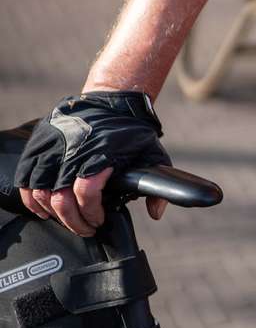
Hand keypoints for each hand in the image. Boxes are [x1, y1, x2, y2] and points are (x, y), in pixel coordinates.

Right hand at [17, 92, 170, 236]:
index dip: (91, 213)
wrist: (111, 100)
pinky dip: (30, 197)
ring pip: (40, 191)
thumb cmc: (130, 130)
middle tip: (84, 228)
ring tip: (64, 219)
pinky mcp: (40, 143)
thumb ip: (159, 183)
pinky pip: (25, 177)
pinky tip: (42, 207)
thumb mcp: (153, 153)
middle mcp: (74, 150)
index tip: (98, 221)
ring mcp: (54, 146)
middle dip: (73, 221)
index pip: (86, 193)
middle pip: (61, 199)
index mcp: (101, 153)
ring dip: (51, 212)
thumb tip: (155, 213)